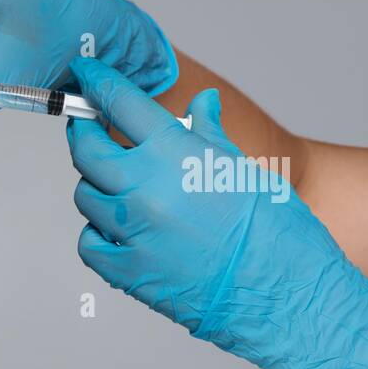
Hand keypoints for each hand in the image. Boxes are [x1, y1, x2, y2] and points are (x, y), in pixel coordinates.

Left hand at [65, 56, 367, 368]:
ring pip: (86, 197)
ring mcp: (129, 231)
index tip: (85, 72)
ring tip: (125, 191)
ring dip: (99, 188)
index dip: (97, 83)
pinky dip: (99, 234)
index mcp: (174, 154)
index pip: (118, 102)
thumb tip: (200, 105)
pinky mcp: (124, 271)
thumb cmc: (276, 233)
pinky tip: (123, 233)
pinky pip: (90, 242)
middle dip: (83, 134)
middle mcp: (143, 189)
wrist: (284, 296)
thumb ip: (207, 135)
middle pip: (86, 151)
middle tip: (87, 128)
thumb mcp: (243, 168)